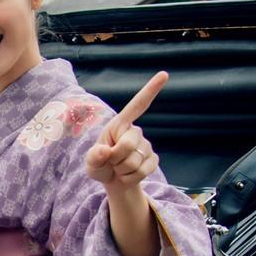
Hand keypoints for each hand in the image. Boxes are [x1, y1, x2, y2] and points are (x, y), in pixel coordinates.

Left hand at [86, 71, 165, 190]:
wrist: (114, 181)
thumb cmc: (100, 166)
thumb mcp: (91, 163)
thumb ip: (94, 157)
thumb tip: (105, 151)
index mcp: (119, 125)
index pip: (137, 105)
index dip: (150, 90)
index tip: (164, 74)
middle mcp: (135, 132)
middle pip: (127, 145)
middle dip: (115, 159)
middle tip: (111, 162)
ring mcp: (146, 145)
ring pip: (134, 162)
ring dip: (122, 171)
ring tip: (118, 169)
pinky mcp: (153, 159)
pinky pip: (143, 171)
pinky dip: (130, 178)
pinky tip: (127, 175)